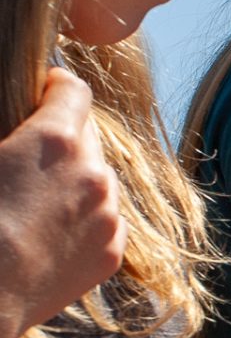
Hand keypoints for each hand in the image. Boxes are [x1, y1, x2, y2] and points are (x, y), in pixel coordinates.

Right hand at [0, 68, 122, 337]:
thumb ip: (1, 134)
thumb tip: (8, 143)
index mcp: (56, 141)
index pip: (72, 89)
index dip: (54, 85)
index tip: (43, 88)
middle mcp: (94, 173)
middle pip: (88, 135)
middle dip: (63, 136)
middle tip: (31, 152)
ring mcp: (109, 215)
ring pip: (99, 179)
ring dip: (76, 179)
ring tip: (37, 198)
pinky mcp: (112, 252)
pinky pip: (104, 220)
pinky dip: (83, 218)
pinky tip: (48, 231)